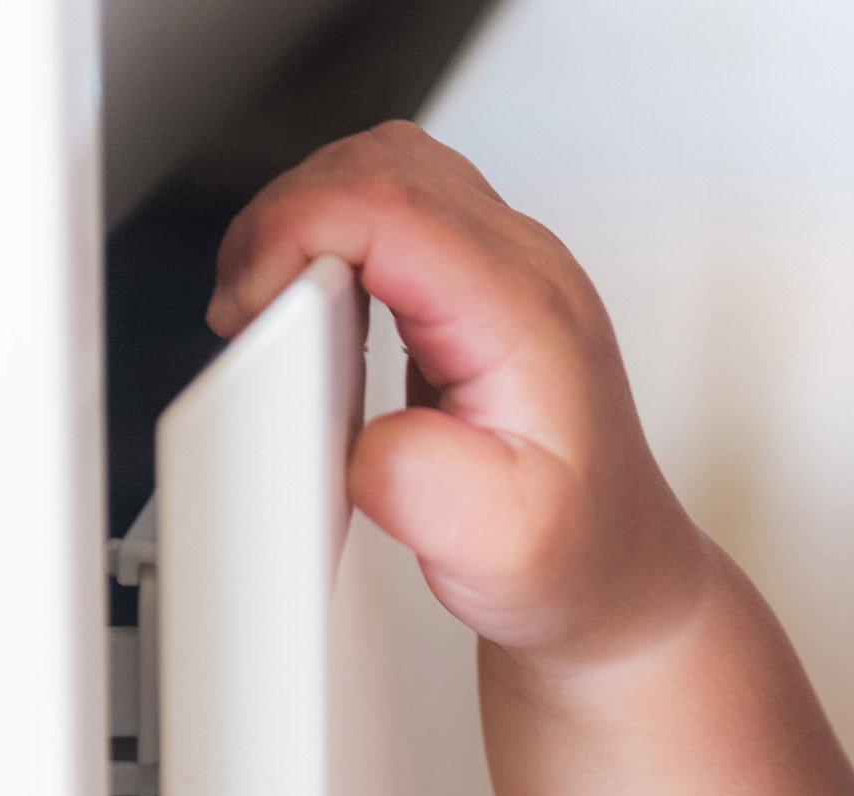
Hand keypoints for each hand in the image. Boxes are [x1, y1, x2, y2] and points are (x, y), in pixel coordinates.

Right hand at [207, 121, 708, 663]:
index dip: (292, 233)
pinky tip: (314, 303)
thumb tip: (351, 430)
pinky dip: (331, 242)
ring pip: (384, 174)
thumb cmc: (568, 556)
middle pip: (381, 166)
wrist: (605, 570)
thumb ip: (414, 481)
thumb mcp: (497, 543)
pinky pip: (394, 218)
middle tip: (248, 308)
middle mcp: (521, 274)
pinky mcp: (475, 293)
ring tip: (271, 304)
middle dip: (285, 219)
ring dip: (305, 222)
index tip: (248, 308)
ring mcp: (502, 275)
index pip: (391, 206)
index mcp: (523, 317)